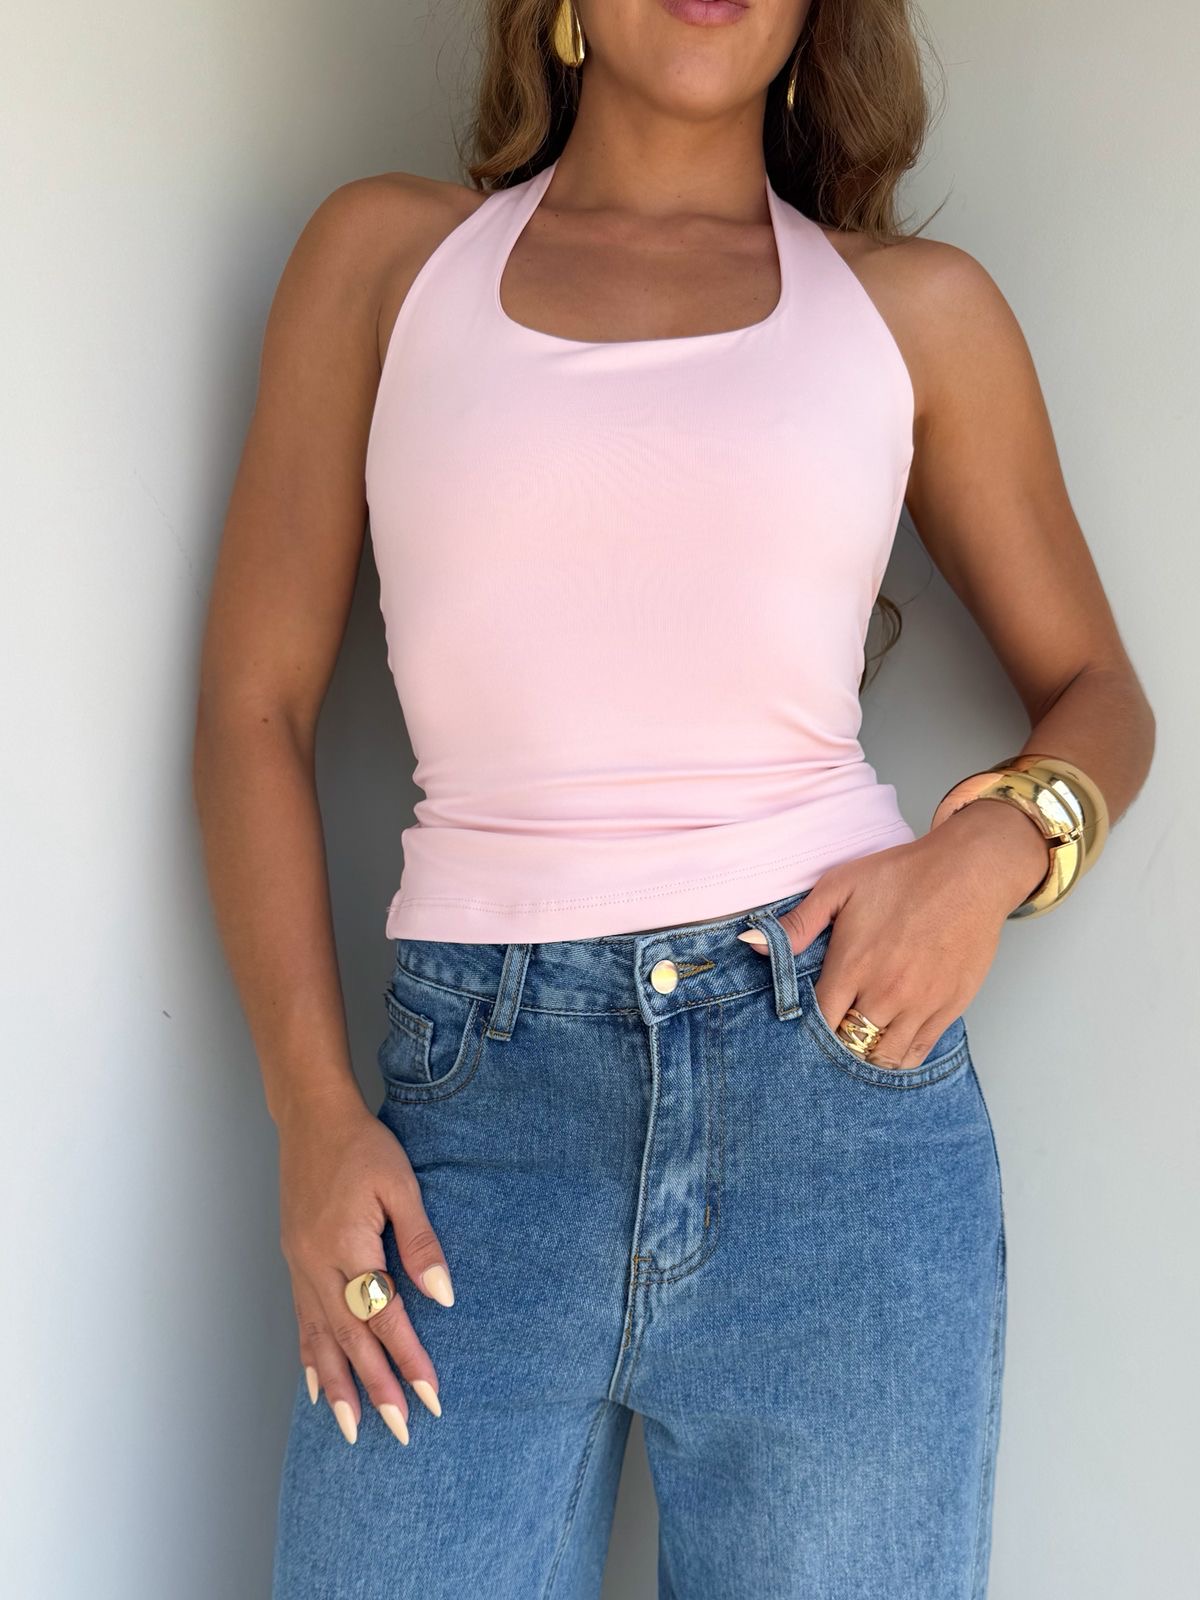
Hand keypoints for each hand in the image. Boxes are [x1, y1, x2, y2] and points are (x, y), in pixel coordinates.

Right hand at [278, 1091, 452, 1444]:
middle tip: (400, 1430)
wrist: (312, 1119)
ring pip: (320, 1339)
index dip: (408, 1360)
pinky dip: (310, 1359)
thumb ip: (420, 1242)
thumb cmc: (362, 1146)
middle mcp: (318, 1264)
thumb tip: (443, 1297)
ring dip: (339, 1387)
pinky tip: (319, 1387)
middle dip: (376, 1388)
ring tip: (355, 1429)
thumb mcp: (401, 1184)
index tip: (431, 1397)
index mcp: (348, 1245)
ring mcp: (301, 1266)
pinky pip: (302, 1321)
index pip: (384, 1317)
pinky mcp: (295, 1262)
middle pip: (351, 1339)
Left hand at [744, 799, 1049, 1068]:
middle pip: (849, 1048)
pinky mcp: (949, 1008)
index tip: (803, 1029)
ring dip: (865, 1056)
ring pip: (883, 1059)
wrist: (969, 871)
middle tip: (828, 1041)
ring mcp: (920, 1005)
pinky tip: (886, 1047)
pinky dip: (898, 1057)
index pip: (819, 1024)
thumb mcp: (840, 886)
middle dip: (835, 1048)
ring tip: (855, 1044)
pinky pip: (917, 1053)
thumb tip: (749, 942)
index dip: (808, 1033)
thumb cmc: (903, 874)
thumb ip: (797, 923)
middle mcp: (885, 993)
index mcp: (853, 966)